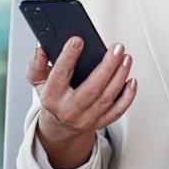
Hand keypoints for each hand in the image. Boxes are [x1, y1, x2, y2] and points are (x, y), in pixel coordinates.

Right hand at [26, 36, 136, 168]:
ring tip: (125, 58)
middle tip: (116, 48)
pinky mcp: (99, 123)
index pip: (61, 75)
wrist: (59, 127)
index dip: (69, 57)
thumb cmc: (52, 98)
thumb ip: (36, 65)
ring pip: (106, 98)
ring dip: (119, 77)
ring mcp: (86, 118)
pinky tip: (131, 81)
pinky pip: (117, 111)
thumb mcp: (38, 81)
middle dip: (107, 66)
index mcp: (52, 97)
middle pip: (91, 89)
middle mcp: (69, 110)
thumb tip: (40, 51)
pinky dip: (127, 97)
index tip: (78, 40)